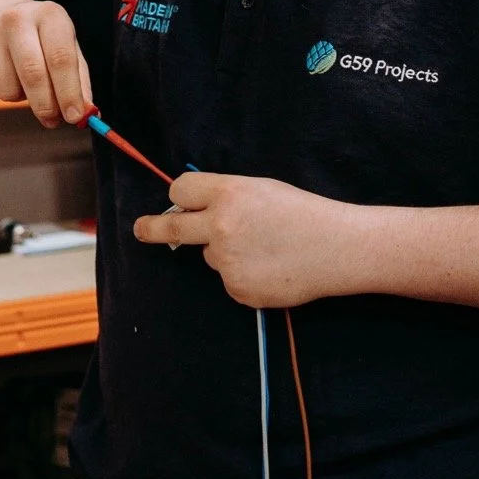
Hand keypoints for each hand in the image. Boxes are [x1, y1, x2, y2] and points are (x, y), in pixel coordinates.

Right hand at [0, 0, 92, 127]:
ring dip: (20, 98)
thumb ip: (79, 83)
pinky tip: (2, 76)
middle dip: (46, 105)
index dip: (69, 92)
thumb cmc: (42, 40)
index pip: (61, 59)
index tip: (75, 117)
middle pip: (33, 74)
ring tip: (22, 81)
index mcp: (50, 15)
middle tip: (52, 120)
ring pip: (8, 89)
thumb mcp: (67, 50)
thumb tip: (86, 115)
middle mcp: (17, 18)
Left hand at [133, 172, 354, 307]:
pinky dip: (245, 275)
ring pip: (212, 256)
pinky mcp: (237, 289)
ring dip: (228, 253)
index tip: (176, 202)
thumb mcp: (263, 189)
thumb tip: (197, 208)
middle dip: (151, 228)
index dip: (181, 196)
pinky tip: (272, 268)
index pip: (180, 190)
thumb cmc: (304, 213)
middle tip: (140, 229)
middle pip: (172, 227)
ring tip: (268, 249)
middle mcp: (220, 226)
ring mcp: (226, 261)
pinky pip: (230, 280)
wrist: (338, 248)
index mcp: (228, 193)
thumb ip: (227, 196)